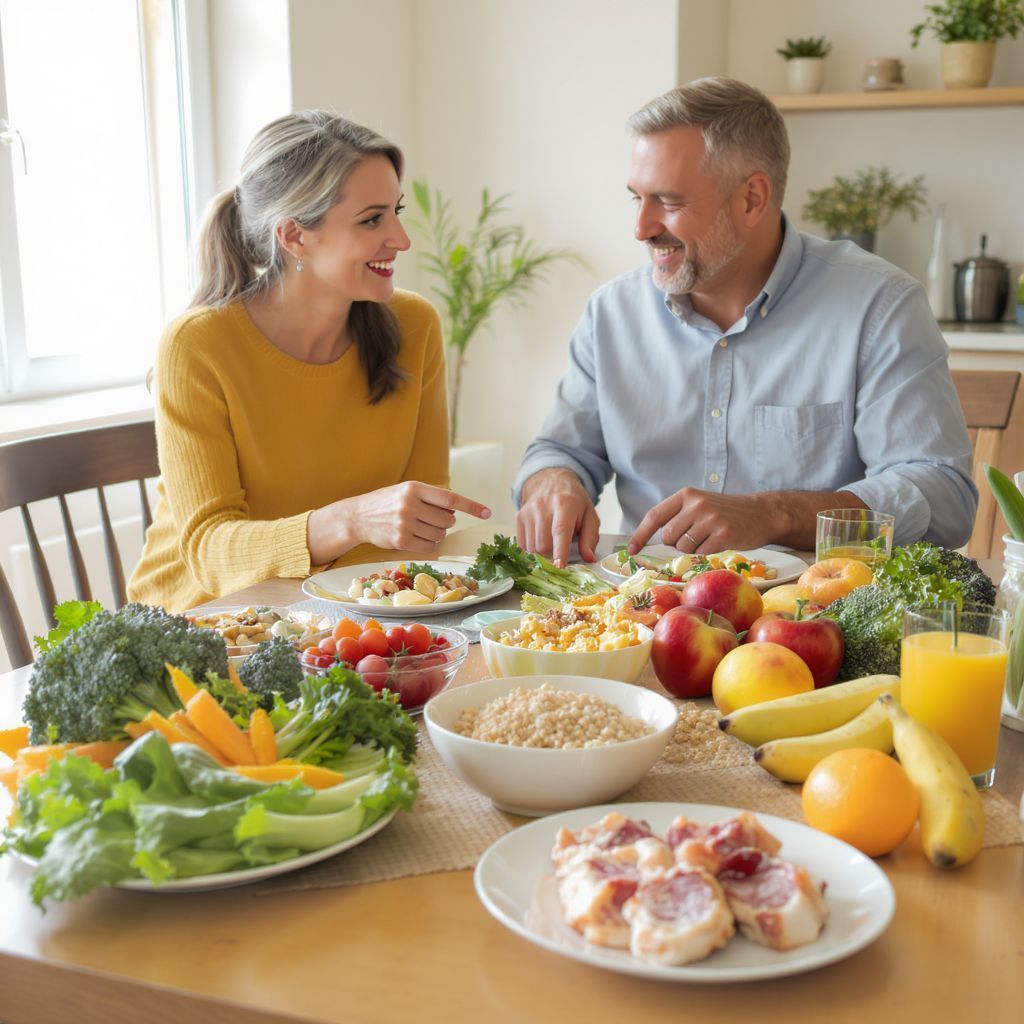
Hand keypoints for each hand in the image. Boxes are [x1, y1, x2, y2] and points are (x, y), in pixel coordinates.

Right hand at [309, 481, 490, 562]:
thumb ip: (431, 497)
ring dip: (437, 533)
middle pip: (448, 520)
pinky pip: (429, 546)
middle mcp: (410, 505)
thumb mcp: (408, 490)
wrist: (359, 516)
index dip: (472, 506)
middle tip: (431, 518)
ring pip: (440, 535)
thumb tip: (458, 510)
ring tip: (421, 526)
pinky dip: (428, 543)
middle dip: (446, 521)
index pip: (451, 499)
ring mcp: (405, 524)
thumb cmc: (388, 502)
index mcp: (415, 488)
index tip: (487, 512)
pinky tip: (416, 536)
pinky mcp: (401, 541)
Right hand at [516, 468, 599, 566]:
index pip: (560, 531)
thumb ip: (590, 537)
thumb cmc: (573, 501)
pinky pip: (523, 545)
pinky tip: (541, 539)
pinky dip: (532, 549)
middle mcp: (542, 506)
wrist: (551, 481)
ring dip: (543, 553)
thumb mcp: (589, 515)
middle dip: (553, 555)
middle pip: (543, 545)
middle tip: (562, 550)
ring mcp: (528, 512)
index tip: (560, 567)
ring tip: (552, 540)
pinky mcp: (519, 517)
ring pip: (532, 548)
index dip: (560, 551)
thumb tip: (589, 558)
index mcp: (564, 504)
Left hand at [628, 488, 783, 554]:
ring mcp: (710, 519)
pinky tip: (719, 542)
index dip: (640, 534)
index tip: (632, 550)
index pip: (655, 516)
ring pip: (684, 547)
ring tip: (709, 538)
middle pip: (668, 537)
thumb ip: (677, 517)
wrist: (761, 513)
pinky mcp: (723, 534)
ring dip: (693, 549)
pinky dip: (707, 552)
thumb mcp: (699, 505)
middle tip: (695, 537)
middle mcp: (696, 504)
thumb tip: (650, 541)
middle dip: (676, 543)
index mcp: (686, 495)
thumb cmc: (725, 512)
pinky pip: (702, 553)